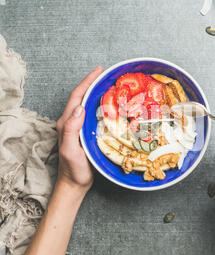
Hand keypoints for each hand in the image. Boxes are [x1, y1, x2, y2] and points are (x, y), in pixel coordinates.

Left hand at [56, 66, 102, 193]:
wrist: (75, 183)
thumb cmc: (73, 169)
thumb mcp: (70, 150)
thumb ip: (71, 129)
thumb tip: (80, 107)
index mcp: (66, 123)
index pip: (76, 97)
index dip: (87, 82)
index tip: (99, 71)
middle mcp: (71, 122)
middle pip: (81, 97)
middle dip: (92, 83)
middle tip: (106, 74)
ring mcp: (78, 127)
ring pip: (86, 104)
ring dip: (96, 92)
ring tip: (109, 85)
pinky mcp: (85, 133)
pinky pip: (92, 114)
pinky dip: (99, 105)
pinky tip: (109, 105)